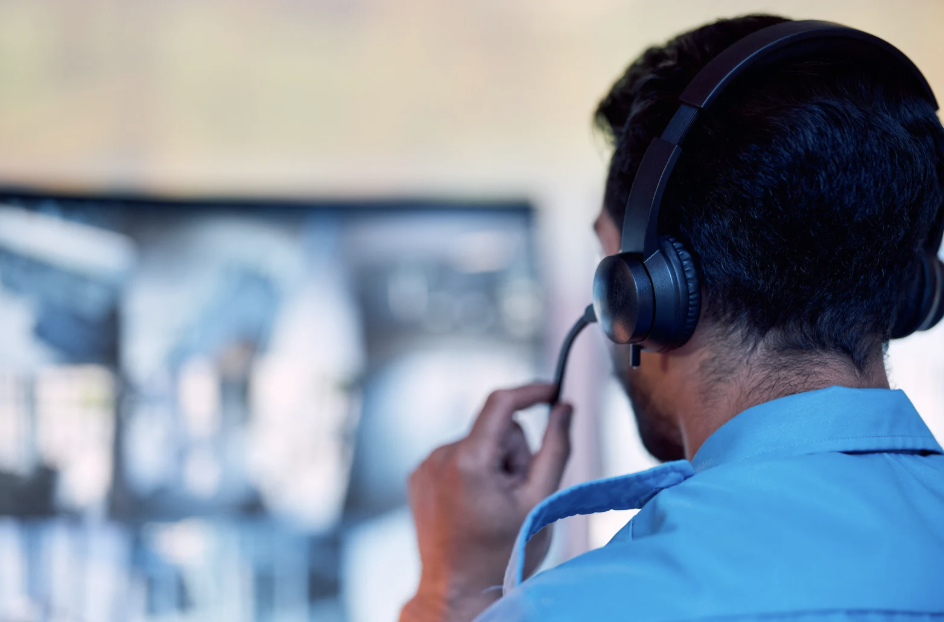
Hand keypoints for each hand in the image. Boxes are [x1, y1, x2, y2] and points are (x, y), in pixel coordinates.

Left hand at [400, 383, 573, 621]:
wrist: (457, 594)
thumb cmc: (502, 555)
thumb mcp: (540, 500)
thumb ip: (556, 448)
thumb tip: (565, 409)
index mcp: (468, 461)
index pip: (501, 403)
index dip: (531, 391)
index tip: (553, 392)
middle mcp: (439, 457)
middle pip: (495, 429)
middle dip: (514, 454)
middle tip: (516, 495)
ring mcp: (425, 467)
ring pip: (479, 443)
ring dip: (494, 466)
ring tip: (493, 507)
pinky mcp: (419, 477)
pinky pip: (458, 457)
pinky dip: (473, 473)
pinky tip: (474, 507)